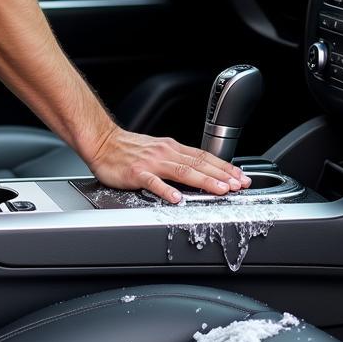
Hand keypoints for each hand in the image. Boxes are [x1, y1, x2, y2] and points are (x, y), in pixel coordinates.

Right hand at [87, 125, 252, 203]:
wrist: (102, 142)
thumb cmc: (128, 150)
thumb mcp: (158, 151)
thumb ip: (177, 161)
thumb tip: (199, 172)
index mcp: (172, 148)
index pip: (204, 157)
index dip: (224, 167)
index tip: (240, 176)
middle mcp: (166, 153)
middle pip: (199, 164)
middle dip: (222, 175)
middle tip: (239, 185)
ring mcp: (152, 163)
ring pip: (183, 171)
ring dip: (204, 180)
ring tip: (220, 190)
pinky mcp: (137, 173)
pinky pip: (153, 182)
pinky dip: (166, 190)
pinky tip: (177, 198)